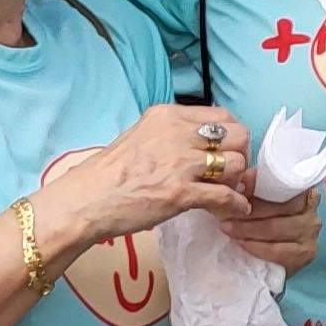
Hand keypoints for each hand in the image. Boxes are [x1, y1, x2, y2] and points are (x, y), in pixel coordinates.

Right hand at [38, 105, 261, 253]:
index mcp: (167, 116)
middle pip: (238, 135)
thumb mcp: (141, 136)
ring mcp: (180, 163)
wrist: (84, 202)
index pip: (223, 115)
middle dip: (240, 154)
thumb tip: (201, 144)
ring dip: (237, 181)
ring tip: (229, 192)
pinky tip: (236, 210)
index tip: (227, 150)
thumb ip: (172, 135)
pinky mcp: (181, 193)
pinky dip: (236, 204)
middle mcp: (177, 133)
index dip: (232, 135)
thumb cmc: (107, 174)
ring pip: (236, 164)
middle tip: (231, 172)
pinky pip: (226, 196)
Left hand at [214, 188, 323, 274]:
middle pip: (280, 207)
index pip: (283, 186)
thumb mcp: (258, 203)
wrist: (274, 265)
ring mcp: (311, 232)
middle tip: (225, 215)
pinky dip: (258, 247)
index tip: (236, 192)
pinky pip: (279, 249)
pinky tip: (243, 244)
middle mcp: (312, 210)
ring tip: (229, 229)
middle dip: (249, 212)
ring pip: (277, 228)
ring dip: (249, 229)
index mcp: (303, 192)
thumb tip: (243, 177)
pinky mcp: (306, 253)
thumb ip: (254, 189)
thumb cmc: (265, 225)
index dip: (258, 189)